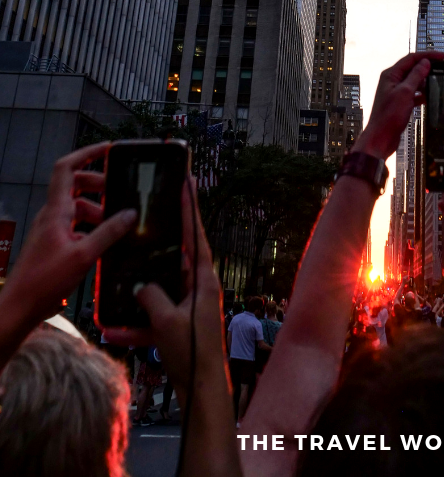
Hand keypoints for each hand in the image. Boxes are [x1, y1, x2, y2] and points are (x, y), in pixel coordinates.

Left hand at [0, 142, 135, 330]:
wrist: (19, 308)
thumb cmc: (45, 282)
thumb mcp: (83, 256)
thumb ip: (108, 233)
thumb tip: (130, 213)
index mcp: (56, 211)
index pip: (66, 168)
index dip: (86, 154)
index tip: (108, 150)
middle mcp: (51, 215)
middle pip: (74, 185)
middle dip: (98, 184)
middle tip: (119, 191)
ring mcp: (50, 230)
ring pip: (75, 207)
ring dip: (96, 209)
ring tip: (116, 222)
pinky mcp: (52, 245)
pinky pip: (73, 225)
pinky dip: (89, 227)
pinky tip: (103, 243)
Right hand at [103, 176, 225, 403]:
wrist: (201, 392)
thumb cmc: (192, 352)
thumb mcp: (167, 321)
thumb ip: (151, 297)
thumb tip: (139, 285)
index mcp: (203, 280)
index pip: (196, 234)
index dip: (191, 207)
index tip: (187, 180)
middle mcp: (198, 288)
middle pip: (178, 254)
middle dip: (163, 238)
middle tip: (150, 212)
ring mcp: (188, 306)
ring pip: (161, 286)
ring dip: (141, 286)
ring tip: (122, 269)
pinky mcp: (178, 325)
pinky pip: (153, 317)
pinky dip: (136, 324)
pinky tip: (112, 330)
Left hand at [353, 51, 443, 160]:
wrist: (381, 137)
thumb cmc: (388, 116)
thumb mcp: (405, 93)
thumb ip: (415, 76)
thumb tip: (425, 62)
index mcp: (391, 75)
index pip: (411, 58)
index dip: (427, 56)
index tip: (441, 57)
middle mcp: (392, 81)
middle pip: (413, 68)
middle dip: (427, 68)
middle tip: (442, 68)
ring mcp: (396, 91)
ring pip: (414, 81)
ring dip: (425, 82)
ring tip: (437, 83)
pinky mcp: (400, 102)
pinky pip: (414, 93)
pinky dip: (422, 94)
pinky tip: (429, 97)